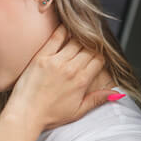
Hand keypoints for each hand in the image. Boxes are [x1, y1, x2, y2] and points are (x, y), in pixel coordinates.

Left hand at [3, 24, 119, 129]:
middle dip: (91, 45)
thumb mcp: (77, 112)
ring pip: (75, 41)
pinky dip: (62, 30)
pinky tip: (65, 25)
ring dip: (79, 37)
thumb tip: (115, 93)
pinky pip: (55, 38)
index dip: (99, 55)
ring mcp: (55, 62)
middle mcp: (71, 69)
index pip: (98, 59)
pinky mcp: (40, 58)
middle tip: (87, 43)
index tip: (95, 54)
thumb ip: (97, 100)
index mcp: (81, 81)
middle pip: (89, 48)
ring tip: (79, 34)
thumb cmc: (48, 115)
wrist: (25, 115)